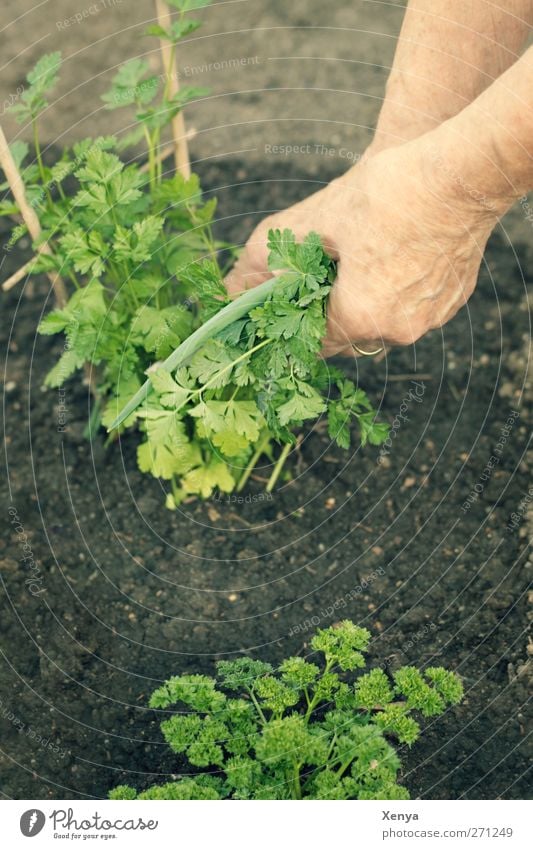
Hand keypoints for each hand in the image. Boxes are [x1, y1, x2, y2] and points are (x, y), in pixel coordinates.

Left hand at [225, 132, 501, 355]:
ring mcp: (430, 319)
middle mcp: (398, 330)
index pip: (312, 343)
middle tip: (313, 277)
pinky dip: (392, 294)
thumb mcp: (314, 222)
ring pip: (379, 325)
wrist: (462, 170)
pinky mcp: (452, 300)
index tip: (280, 307)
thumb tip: (226, 290)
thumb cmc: (387, 192)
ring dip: (359, 304)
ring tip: (351, 262)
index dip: (290, 325)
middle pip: (346, 337)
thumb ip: (265, 261)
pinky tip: (386, 258)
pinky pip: (409, 310)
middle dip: (324, 312)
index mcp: (361, 316)